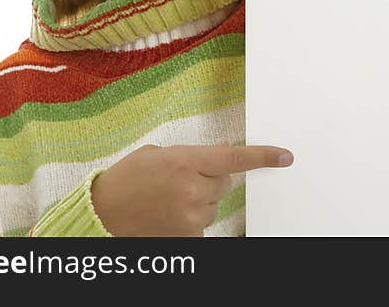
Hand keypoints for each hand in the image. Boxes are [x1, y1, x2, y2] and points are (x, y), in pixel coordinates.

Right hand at [90, 144, 293, 236]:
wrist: (104, 213)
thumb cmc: (129, 179)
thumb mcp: (160, 154)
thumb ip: (193, 155)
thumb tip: (220, 155)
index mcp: (186, 161)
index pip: (235, 158)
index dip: (263, 156)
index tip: (285, 156)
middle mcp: (193, 189)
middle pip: (225, 181)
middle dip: (210, 178)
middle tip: (182, 179)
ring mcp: (192, 215)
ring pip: (214, 203)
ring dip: (199, 199)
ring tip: (169, 198)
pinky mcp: (189, 236)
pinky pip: (203, 222)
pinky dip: (191, 218)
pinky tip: (169, 214)